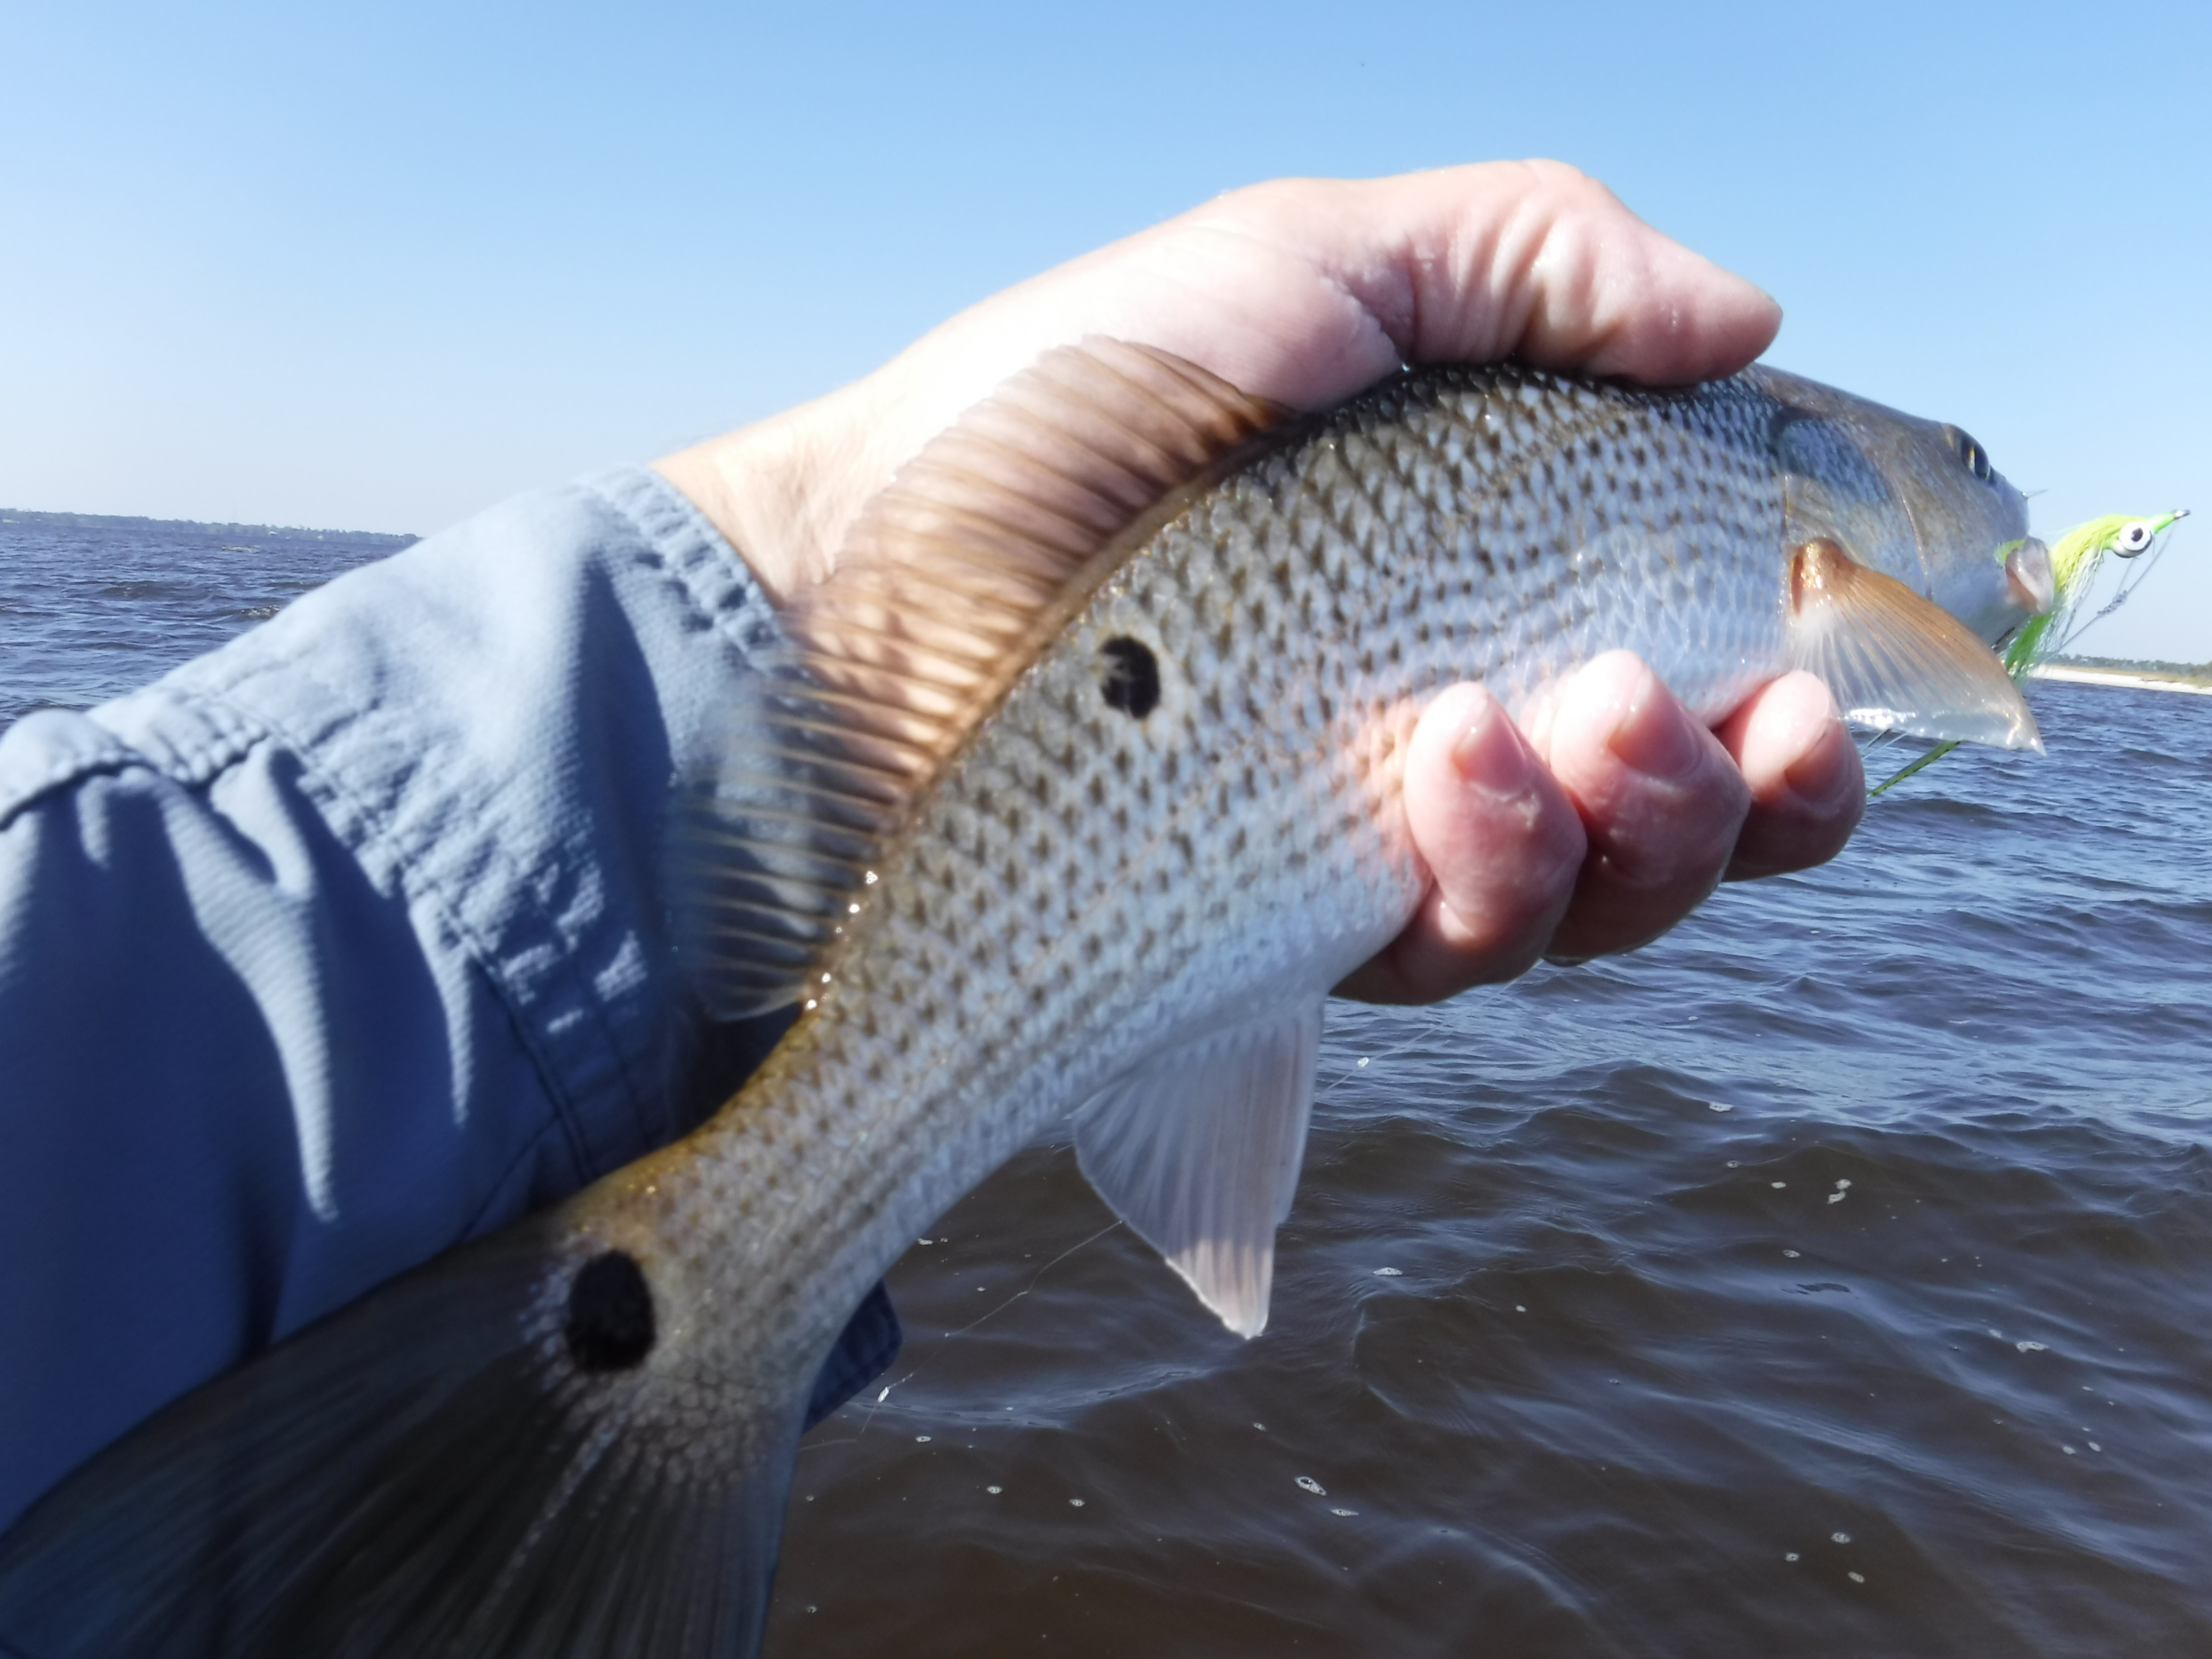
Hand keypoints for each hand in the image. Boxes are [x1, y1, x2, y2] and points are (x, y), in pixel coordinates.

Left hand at [656, 161, 1863, 1000]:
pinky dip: (1490, 865)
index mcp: (1485, 572)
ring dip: (1639, 824)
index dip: (1802, 676)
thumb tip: (1752, 320)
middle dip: (1755, 786)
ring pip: (1596, 899)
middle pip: (1690, 816)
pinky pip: (1459, 947)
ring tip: (1566, 720)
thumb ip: (1535, 261)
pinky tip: (1444, 764)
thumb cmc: (1068, 407)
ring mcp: (1378, 836)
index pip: (1704, 655)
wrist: (862, 586)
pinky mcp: (1297, 930)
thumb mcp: (1310, 262)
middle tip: (1748, 712)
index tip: (1827, 650)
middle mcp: (1456, 719)